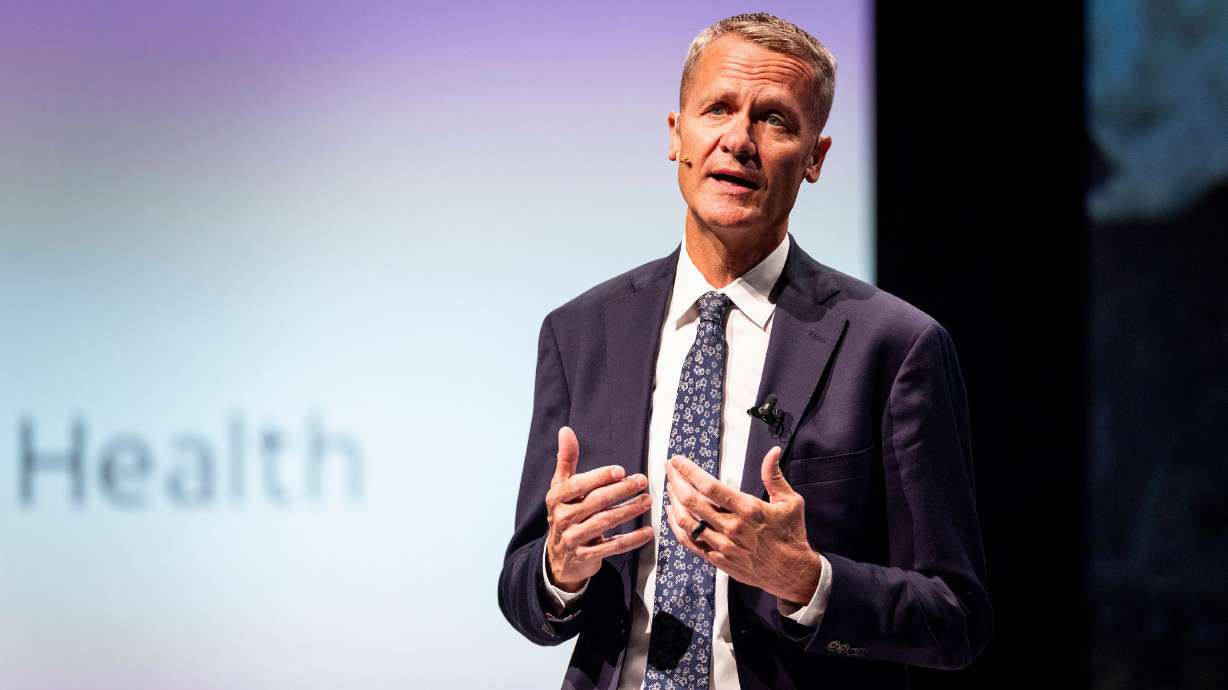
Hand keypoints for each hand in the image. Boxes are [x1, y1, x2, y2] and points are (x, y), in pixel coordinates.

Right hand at [545, 426, 654, 591]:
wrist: (559, 557)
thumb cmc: (566, 512)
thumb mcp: (561, 487)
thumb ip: (566, 459)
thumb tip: (566, 430)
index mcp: (556, 498)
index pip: (578, 485)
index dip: (599, 477)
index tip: (620, 471)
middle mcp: (562, 518)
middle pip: (595, 502)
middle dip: (621, 491)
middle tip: (642, 481)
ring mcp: (573, 539)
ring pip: (605, 522)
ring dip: (629, 511)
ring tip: (647, 501)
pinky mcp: (586, 557)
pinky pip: (612, 547)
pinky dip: (632, 540)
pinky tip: (648, 532)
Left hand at [663, 446, 820, 605]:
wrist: (791, 573)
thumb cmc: (791, 536)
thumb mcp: (790, 502)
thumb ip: (774, 476)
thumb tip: (772, 452)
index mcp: (748, 510)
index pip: (710, 487)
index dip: (689, 471)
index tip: (678, 461)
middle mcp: (732, 527)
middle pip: (692, 502)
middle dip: (676, 481)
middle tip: (669, 468)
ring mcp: (722, 545)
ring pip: (686, 521)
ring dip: (674, 501)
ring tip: (670, 487)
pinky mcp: (717, 559)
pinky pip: (689, 542)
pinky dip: (676, 526)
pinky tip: (672, 513)